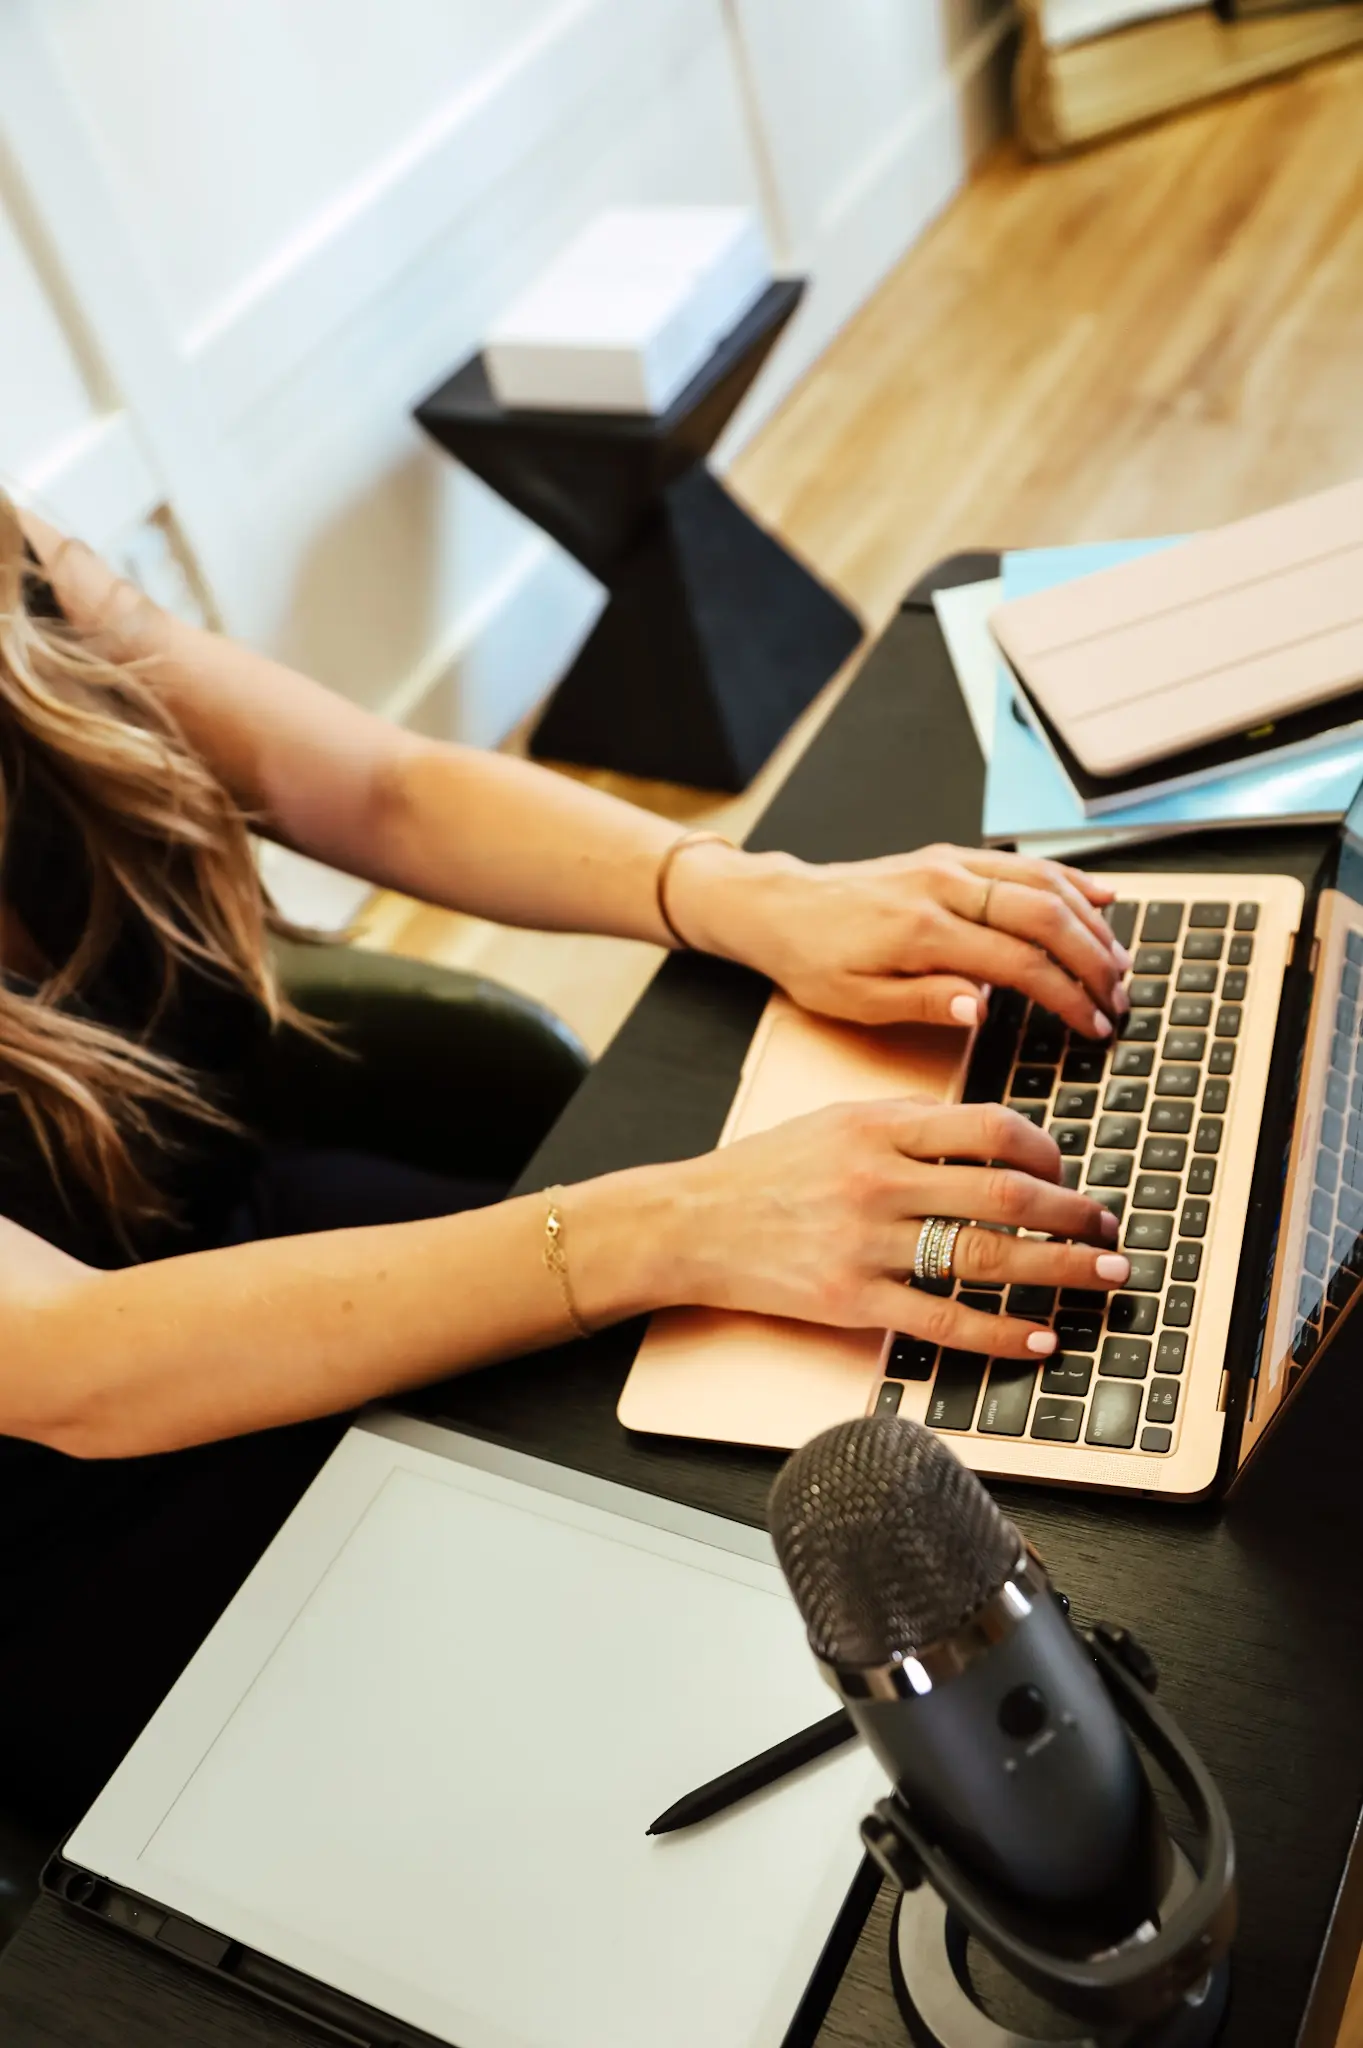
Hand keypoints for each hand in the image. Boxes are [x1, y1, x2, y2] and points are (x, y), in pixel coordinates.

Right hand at [655, 1099, 1128, 1357]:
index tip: (1066, 1173)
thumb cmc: (764, 1172)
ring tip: (1103, 1277)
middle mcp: (877, 1179)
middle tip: (1110, 1230)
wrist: (689, 1224)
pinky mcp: (851, 1299)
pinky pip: (943, 1321)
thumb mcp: (835, 1121)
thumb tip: (992, 1136)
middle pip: (1004, 1194)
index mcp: (877, 1124)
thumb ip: (908, 1123)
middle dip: (1073, 1215)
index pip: (989, 1128)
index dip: (1046, 1152)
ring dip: (1059, 1270)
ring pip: (985, 1258)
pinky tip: (1040, 1338)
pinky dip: (1000, 1332)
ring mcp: (865, 1242)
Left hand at [666, 841, 1131, 1040]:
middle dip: (1092, 958)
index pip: (1018, 964)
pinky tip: (1102, 896)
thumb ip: (924, 1002)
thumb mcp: (856, 1001)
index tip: (1093, 1024)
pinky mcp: (950, 857)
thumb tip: (982, 1010)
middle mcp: (942, 888)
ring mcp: (949, 866)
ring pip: (1041, 883)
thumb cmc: (813, 960)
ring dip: (1090, 920)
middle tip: (1120, 996)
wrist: (781, 907)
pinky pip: (1022, 862)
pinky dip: (1068, 877)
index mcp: (921, 932)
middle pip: (1044, 917)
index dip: (1065, 996)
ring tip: (1120, 959)